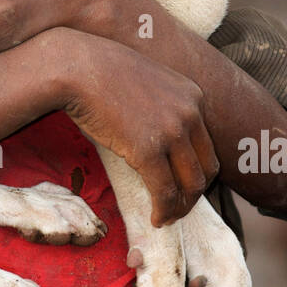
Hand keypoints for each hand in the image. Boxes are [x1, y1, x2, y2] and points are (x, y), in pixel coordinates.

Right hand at [56, 29, 219, 225]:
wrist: (79, 67)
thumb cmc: (103, 74)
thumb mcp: (149, 84)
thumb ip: (164, 107)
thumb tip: (160, 140)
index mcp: (193, 97)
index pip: (207, 146)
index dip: (197, 171)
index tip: (183, 185)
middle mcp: (190, 114)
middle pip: (206, 168)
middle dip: (193, 194)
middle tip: (178, 207)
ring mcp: (171, 132)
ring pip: (190, 185)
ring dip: (180, 207)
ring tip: (166, 216)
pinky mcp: (149, 151)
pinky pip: (165, 192)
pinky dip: (163, 211)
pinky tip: (155, 218)